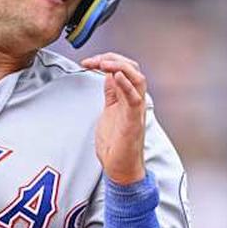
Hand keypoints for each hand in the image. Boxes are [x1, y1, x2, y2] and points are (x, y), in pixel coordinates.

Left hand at [81, 52, 146, 184]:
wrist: (120, 168)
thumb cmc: (116, 144)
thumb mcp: (109, 111)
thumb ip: (111, 94)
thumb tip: (108, 76)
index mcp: (126, 98)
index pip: (123, 69)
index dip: (107, 61)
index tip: (88, 62)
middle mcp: (133, 101)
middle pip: (133, 69)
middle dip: (114, 59)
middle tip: (96, 59)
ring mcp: (135, 110)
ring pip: (138, 79)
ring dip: (121, 67)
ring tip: (105, 63)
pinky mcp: (133, 122)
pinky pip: (134, 99)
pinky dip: (127, 85)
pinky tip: (116, 77)